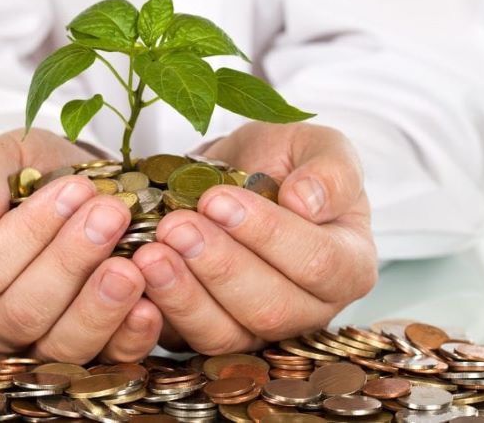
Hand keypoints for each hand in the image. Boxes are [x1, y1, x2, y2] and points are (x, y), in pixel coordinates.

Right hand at [0, 128, 162, 362]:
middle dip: (71, 261)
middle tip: (112, 214)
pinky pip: (105, 362)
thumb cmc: (30, 177)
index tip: (75, 189)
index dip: (30, 232)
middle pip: (23, 312)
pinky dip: (129, 337)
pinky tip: (150, 306)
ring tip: (131, 265)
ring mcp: (36, 347)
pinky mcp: (86, 359)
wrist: (80, 194)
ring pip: (60, 346)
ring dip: (99, 305)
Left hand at [132, 122, 376, 353]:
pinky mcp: (211, 332)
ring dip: (184, 296)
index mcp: (348, 264)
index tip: (219, 200)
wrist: (238, 175)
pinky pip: (185, 338)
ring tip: (150, 254)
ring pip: (226, 334)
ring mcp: (258, 328)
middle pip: (271, 309)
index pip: (318, 262)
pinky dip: (158, 310)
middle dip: (220, 267)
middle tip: (177, 226)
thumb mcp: (318, 145)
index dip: (268, 235)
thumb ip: (332, 169)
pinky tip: (136, 276)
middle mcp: (309, 308)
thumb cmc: (285, 161)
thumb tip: (307, 203)